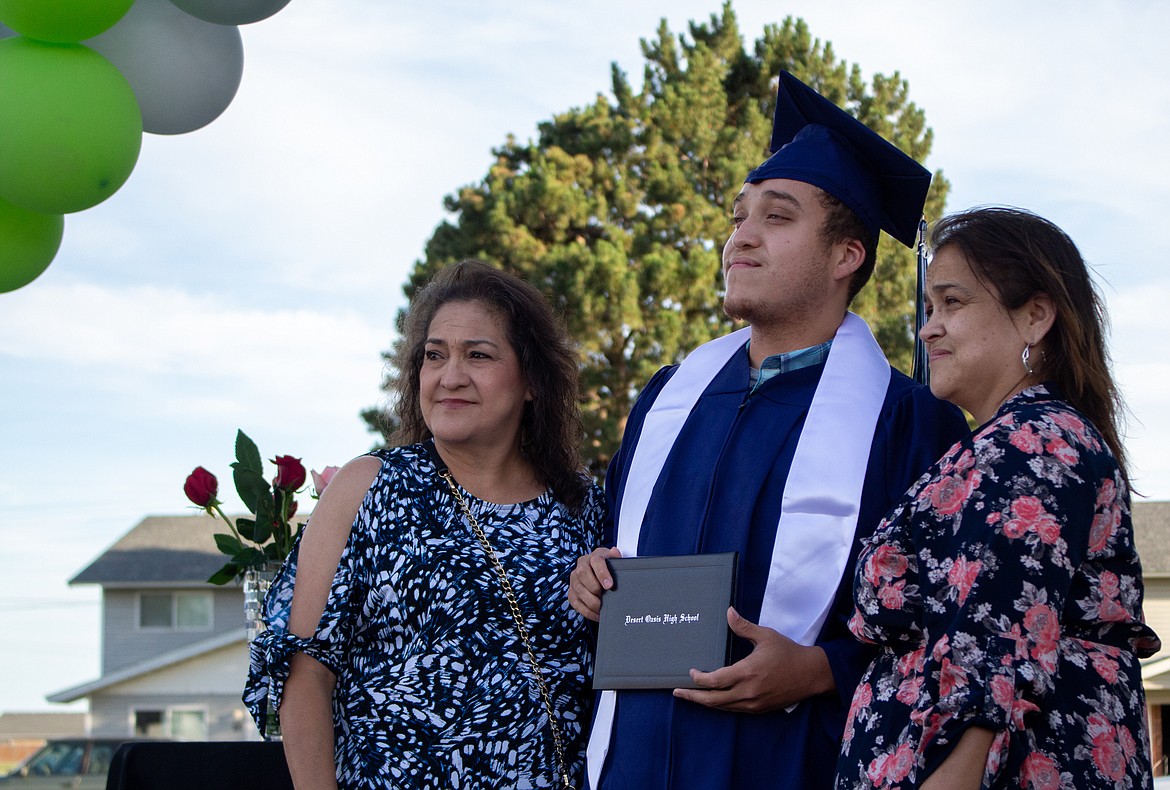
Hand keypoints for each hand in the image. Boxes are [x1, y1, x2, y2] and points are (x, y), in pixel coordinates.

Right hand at [567, 546, 621, 621]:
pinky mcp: (571, 593)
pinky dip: (587, 611)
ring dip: (591, 601)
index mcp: (593, 557)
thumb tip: (615, 552)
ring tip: (602, 607)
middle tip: (605, 597)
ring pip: (578, 590)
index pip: (596, 561)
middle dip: (594, 588)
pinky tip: (597, 613)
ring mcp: (574, 579)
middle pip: (582, 574)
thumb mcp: (614, 562)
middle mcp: (581, 566)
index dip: (602, 573)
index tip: (609, 585)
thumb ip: (616, 558)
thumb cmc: (608, 570)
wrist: (599, 575)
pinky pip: (576, 603)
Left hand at [672, 607, 832, 712]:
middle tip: (677, 692)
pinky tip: (714, 699)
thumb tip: (728, 612)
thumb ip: (743, 626)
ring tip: (691, 696)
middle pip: (713, 700)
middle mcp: (747, 692)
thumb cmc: (788, 653)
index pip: (714, 681)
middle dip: (693, 697)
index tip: (691, 671)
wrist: (812, 674)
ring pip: (723, 707)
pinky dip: (721, 705)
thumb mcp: (766, 636)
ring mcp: (753, 704)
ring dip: (705, 702)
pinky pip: (734, 709)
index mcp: (747, 673)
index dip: (698, 679)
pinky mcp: (759, 709)